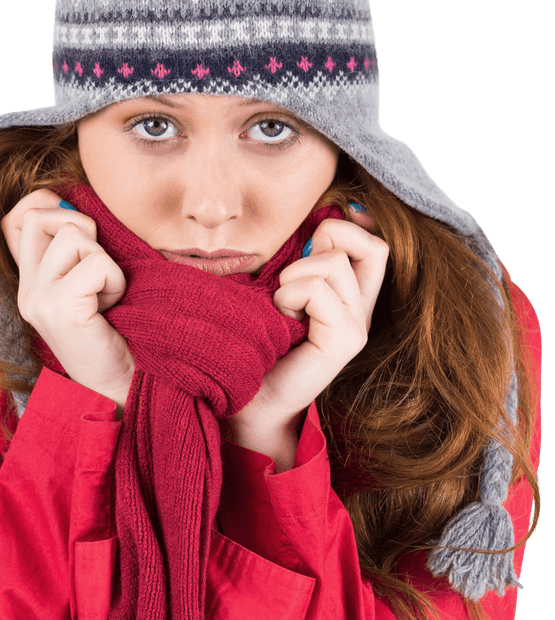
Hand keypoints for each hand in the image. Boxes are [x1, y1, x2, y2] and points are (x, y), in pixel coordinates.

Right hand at [0, 189, 135, 415]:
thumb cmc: (116, 334)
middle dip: (83, 229)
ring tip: (108, 295)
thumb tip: (72, 200)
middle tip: (99, 268)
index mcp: (30, 281)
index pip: (16, 217)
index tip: (82, 233)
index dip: (48, 205)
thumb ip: (78, 251)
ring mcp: (38, 299)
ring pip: (73, 234)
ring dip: (105, 261)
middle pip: (40, 215)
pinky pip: (96, 263)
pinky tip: (113, 308)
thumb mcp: (91, 285)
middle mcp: (26, 289)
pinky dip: (115, 281)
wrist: (121, 387)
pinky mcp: (59, 308)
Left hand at [227, 204, 388, 431]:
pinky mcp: (345, 341)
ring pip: (334, 263)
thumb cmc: (255, 346)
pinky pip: (319, 290)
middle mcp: (361, 311)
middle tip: (293, 273)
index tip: (315, 235)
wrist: (246, 402)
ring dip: (294, 275)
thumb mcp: (278, 292)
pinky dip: (290, 295)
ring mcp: (357, 327)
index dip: (350, 226)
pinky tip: (280, 319)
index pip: (375, 245)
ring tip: (280, 306)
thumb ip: (300, 262)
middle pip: (374, 247)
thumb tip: (321, 217)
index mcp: (350, 298)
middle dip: (328, 240)